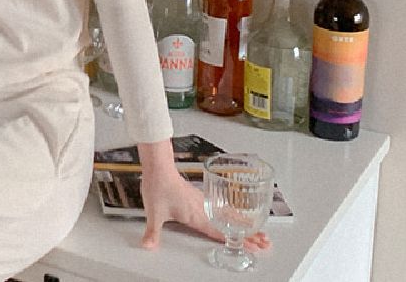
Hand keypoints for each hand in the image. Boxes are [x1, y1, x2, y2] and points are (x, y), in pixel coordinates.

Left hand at [137, 141, 270, 251]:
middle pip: (230, 225)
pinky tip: (235, 217)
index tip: (254, 246)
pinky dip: (232, 215)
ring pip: (228, 216)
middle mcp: (203, 208)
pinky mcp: (199, 197)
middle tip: (265, 242)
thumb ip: (153, 231)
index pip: (221, 232)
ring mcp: (202, 202)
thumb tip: (147, 245)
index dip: (238, 240)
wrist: (158, 167)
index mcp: (196, 214)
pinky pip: (221, 208)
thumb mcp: (154, 212)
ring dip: (243, 225)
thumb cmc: (158, 185)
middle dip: (249, 234)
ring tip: (258, 232)